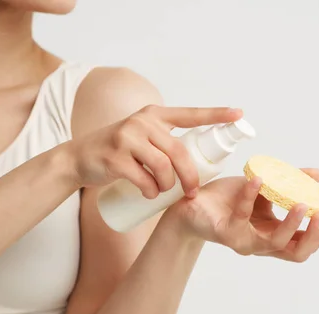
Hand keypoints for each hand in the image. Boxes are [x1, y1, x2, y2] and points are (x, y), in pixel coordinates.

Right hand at [69, 105, 242, 198]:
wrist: (79, 158)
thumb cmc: (118, 151)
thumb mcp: (141, 136)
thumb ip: (163, 141)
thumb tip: (196, 160)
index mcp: (154, 114)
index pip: (190, 114)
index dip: (215, 115)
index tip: (238, 114)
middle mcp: (142, 121)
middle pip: (179, 151)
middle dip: (190, 176)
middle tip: (192, 191)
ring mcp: (127, 137)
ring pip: (163, 167)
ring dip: (167, 186)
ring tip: (161, 192)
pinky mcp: (115, 157)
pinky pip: (143, 179)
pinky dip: (150, 191)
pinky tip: (148, 194)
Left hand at [170, 169, 318, 261]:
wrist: (191, 203)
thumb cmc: (228, 199)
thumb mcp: (264, 187)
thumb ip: (289, 182)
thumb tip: (317, 174)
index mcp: (274, 234)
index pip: (304, 244)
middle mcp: (261, 243)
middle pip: (297, 253)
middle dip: (315, 235)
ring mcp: (244, 241)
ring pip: (275, 243)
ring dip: (291, 223)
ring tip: (301, 204)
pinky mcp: (225, 232)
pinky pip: (242, 216)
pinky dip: (251, 196)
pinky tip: (258, 180)